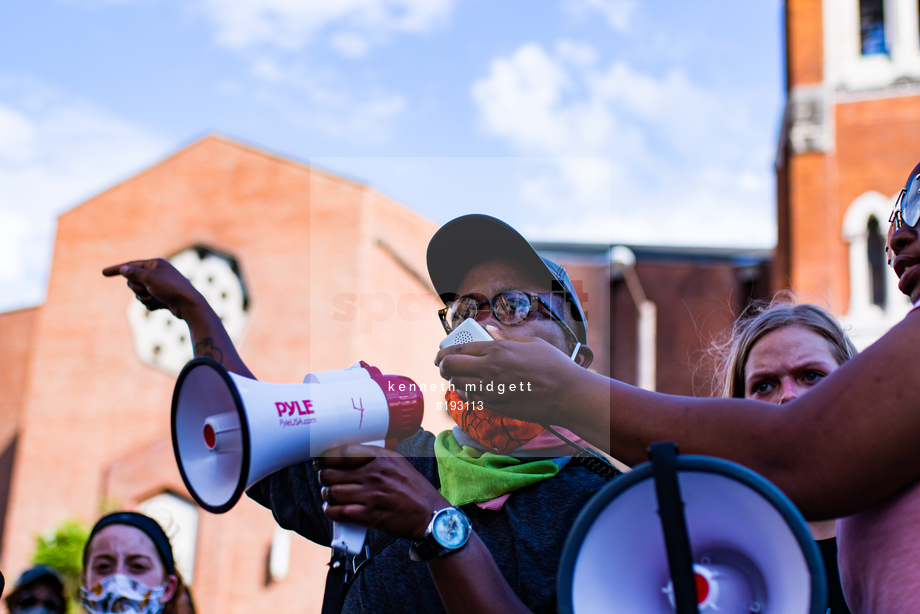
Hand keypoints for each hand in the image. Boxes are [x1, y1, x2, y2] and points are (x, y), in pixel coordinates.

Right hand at [102, 259, 201, 319]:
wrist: (188, 305)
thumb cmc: (171, 288)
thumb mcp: (150, 278)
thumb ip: (134, 273)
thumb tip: (124, 269)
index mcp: (155, 264)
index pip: (131, 265)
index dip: (117, 269)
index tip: (103, 273)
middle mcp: (157, 273)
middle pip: (133, 281)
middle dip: (137, 288)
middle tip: (149, 289)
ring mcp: (159, 286)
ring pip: (139, 293)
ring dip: (144, 297)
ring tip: (158, 297)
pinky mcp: (161, 297)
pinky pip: (146, 301)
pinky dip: (151, 304)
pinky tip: (162, 304)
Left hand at [315, 444, 449, 540]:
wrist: (430, 515)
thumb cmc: (413, 490)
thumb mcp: (398, 464)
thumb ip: (376, 458)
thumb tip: (348, 456)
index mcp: (382, 457)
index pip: (343, 452)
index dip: (325, 457)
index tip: (321, 460)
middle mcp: (375, 473)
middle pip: (332, 473)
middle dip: (324, 477)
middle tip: (325, 480)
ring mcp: (373, 495)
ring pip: (333, 492)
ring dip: (327, 495)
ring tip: (330, 496)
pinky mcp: (371, 515)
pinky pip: (340, 512)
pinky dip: (331, 511)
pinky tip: (332, 510)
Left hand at [434, 326, 583, 425]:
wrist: (567, 394)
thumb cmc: (553, 365)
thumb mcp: (531, 343)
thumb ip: (505, 337)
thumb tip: (489, 329)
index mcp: (497, 350)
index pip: (459, 348)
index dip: (445, 351)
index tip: (441, 354)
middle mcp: (489, 370)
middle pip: (450, 366)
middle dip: (443, 365)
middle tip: (444, 366)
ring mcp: (491, 390)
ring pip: (457, 385)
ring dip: (455, 380)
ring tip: (459, 377)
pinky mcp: (496, 406)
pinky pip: (471, 400)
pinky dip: (467, 394)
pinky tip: (473, 390)